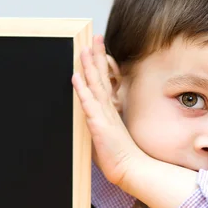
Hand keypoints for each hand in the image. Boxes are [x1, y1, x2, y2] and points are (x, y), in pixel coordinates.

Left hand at [71, 35, 146, 185]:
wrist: (131, 170)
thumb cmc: (119, 156)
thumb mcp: (108, 136)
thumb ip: (101, 125)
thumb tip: (95, 121)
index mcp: (110, 110)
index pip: (105, 82)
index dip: (101, 64)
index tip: (98, 49)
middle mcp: (108, 108)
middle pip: (102, 77)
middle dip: (98, 56)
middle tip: (95, 37)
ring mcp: (104, 115)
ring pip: (95, 85)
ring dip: (89, 66)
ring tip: (84, 49)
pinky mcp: (98, 124)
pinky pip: (88, 103)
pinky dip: (81, 89)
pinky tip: (76, 76)